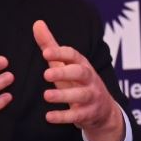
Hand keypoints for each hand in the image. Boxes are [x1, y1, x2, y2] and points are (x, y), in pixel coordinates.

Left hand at [33, 20, 124, 140]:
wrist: (103, 111)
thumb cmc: (78, 83)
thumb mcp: (65, 65)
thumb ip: (51, 46)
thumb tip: (37, 23)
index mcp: (82, 64)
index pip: (74, 55)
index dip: (61, 53)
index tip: (45, 53)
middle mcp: (90, 79)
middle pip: (81, 73)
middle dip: (65, 73)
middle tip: (46, 74)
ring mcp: (91, 97)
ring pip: (81, 95)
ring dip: (64, 95)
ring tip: (46, 96)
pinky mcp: (89, 114)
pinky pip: (78, 115)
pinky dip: (64, 117)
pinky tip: (49, 117)